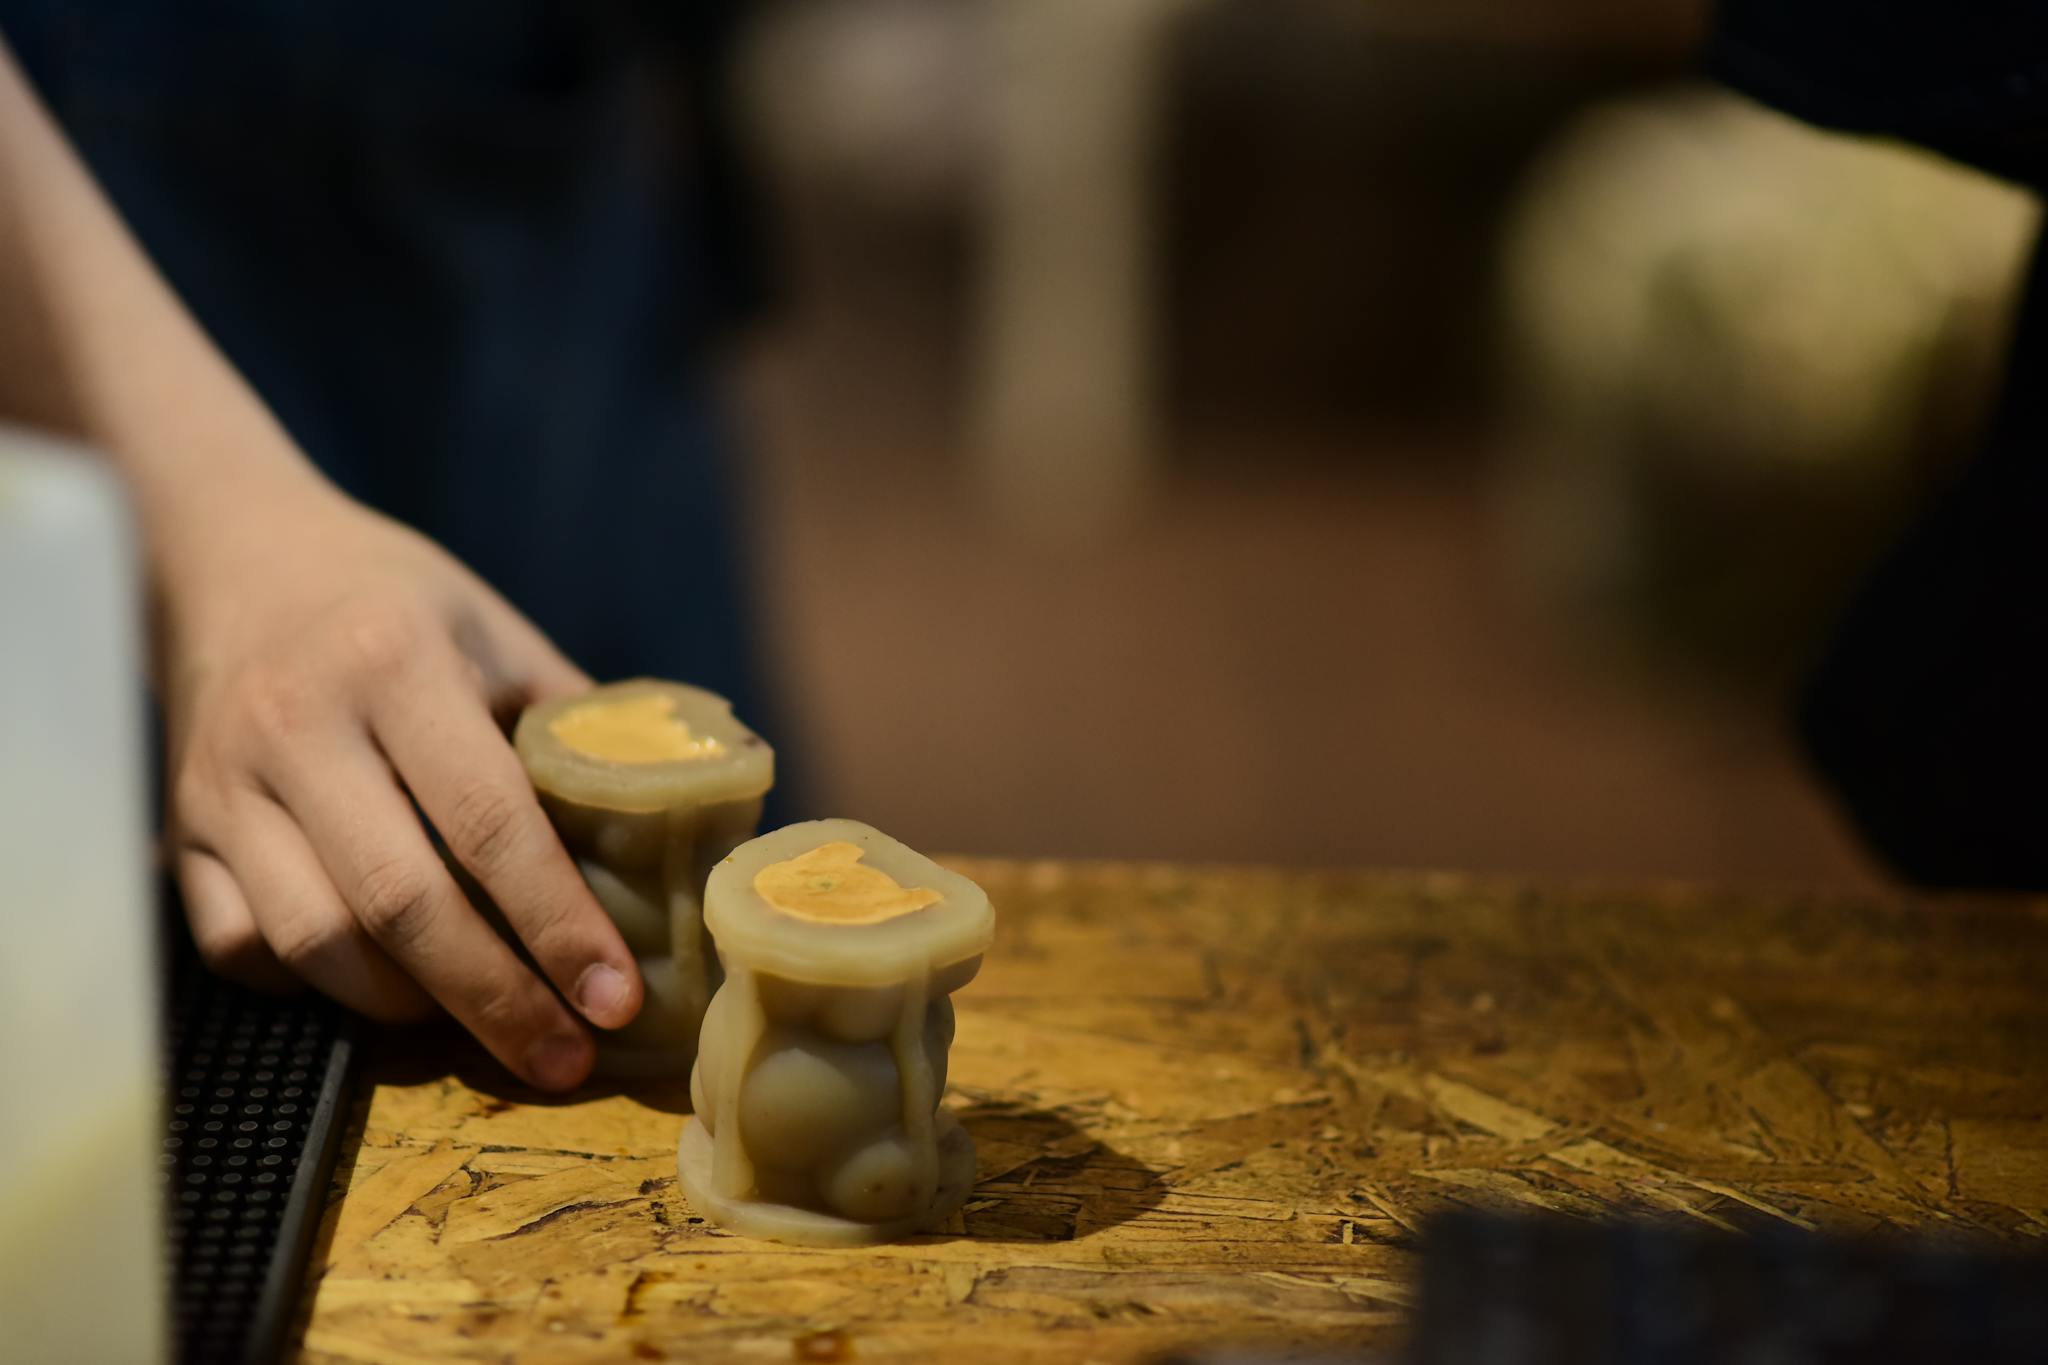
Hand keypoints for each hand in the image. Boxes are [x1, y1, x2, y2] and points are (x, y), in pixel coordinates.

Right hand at [160, 479, 641, 1089]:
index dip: (558, 921)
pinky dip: (316, 985)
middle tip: (565, 1057)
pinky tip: (382, 981)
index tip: (615, 996)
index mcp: (398, 663)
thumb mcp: (498, 633)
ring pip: (314, 942)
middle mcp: (298, 726)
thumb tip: (678, 827)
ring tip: (487, 1017)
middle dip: (494, 998)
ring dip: (410, 1004)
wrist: (235, 557)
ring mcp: (224, 785)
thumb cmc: (396, 604)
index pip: (489, 820)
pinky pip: (240, 946)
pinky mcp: (175, 830)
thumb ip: (576, 729)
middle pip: (399, 903)